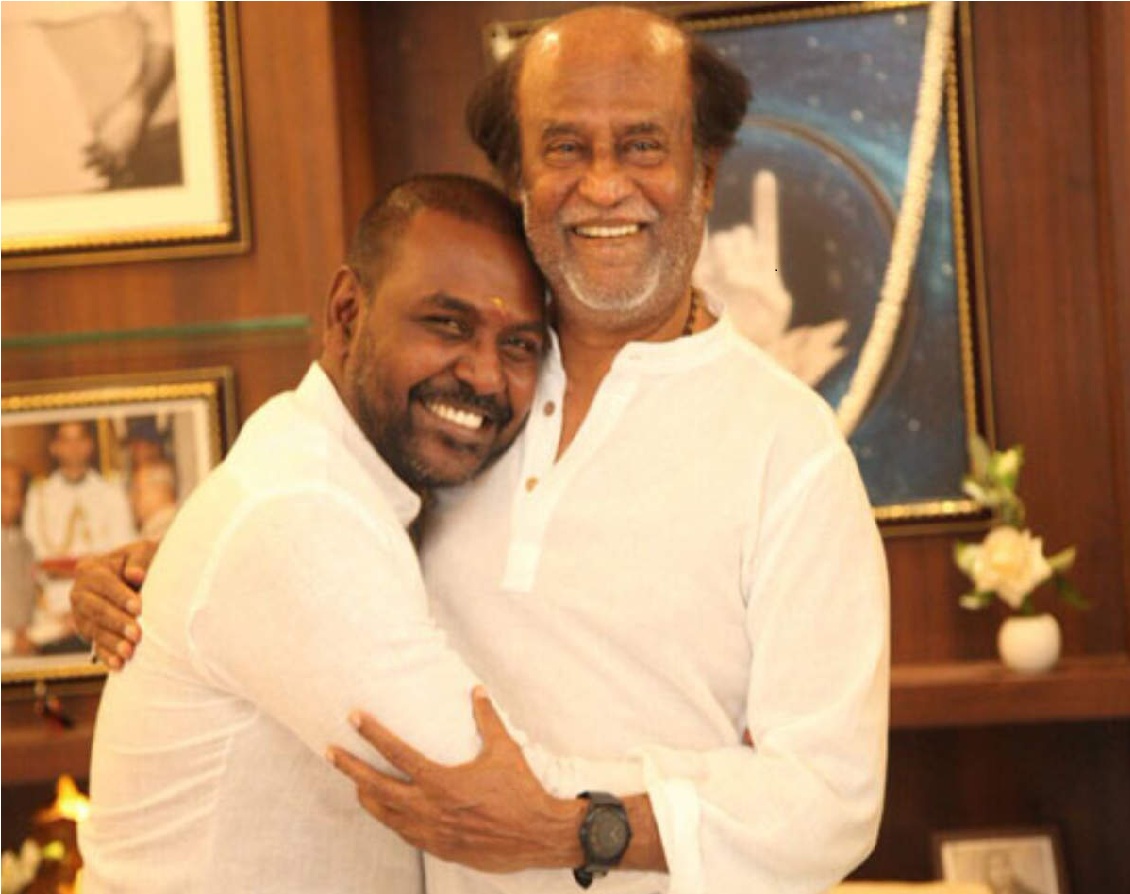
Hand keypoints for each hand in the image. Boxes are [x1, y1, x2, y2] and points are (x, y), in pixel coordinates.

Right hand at [70, 539, 157, 668]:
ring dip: (112, 643)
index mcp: (90, 569)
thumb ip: (139, 559)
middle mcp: (79, 592)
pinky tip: (119, 665)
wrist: (141, 576)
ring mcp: (80, 614)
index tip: (139, 608)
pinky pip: (95, 646)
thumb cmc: (145, 561)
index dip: (121, 596)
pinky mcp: (87, 632)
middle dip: (117, 623)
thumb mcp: (145, 551)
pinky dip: (107, 656)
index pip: (104, 584)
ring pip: (94, 630)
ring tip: (130, 653)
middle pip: (96, 609)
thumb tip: (135, 575)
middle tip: (137, 634)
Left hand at [327, 688, 583, 872]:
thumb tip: (477, 689)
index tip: (354, 717)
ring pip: (385, 814)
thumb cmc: (522, 790)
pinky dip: (390, 819)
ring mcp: (431, 832)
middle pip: (376, 787)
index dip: (372, 734)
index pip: (397, 753)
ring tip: (353, 783)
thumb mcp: (506, 749)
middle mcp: (430, 808)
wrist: (536, 835)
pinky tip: (386, 811)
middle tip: (329, 751)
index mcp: (442, 781)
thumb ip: (487, 718)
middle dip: (350, 768)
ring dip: (366, 796)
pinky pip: (404, 833)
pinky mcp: (439, 848)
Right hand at [693, 169, 792, 345]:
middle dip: (740, 252)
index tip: (765, 175)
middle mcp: (740, 255)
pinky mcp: (700, 274)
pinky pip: (698, 250)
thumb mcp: (777, 310)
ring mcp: (718, 262)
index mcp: (764, 260)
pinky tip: (702, 222)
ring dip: (728, 259)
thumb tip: (736, 273)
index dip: (764, 200)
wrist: (735, 346)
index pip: (765, 225)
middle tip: (739, 279)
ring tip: (729, 283)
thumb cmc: (762, 329)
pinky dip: (697, 239)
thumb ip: (766, 286)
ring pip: (723, 241)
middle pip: (738, 233)